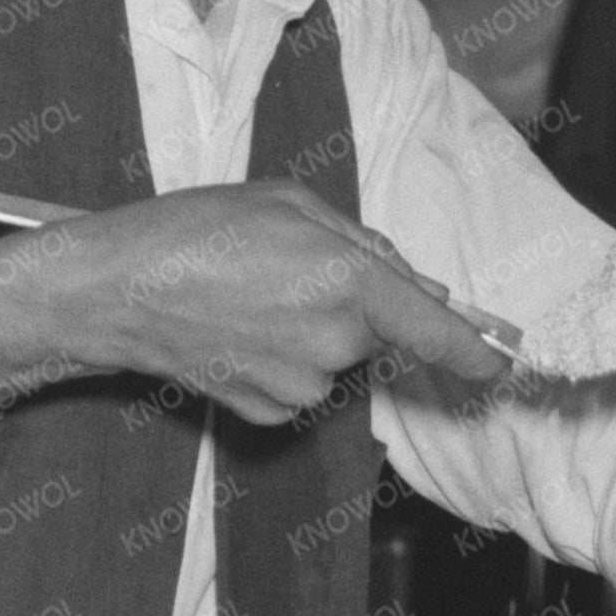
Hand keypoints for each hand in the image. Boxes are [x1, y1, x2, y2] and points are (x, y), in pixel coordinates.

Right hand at [71, 182, 521, 420]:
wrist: (113, 293)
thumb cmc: (194, 231)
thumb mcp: (289, 203)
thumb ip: (364, 244)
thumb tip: (418, 289)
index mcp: (349, 282)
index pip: (434, 329)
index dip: (475, 351)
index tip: (502, 365)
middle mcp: (334, 343)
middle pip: (375, 329)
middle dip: (350, 302)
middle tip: (284, 269)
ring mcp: (301, 386)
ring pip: (336, 357)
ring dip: (310, 330)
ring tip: (246, 298)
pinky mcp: (268, 412)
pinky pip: (299, 383)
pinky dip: (279, 360)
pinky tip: (234, 333)